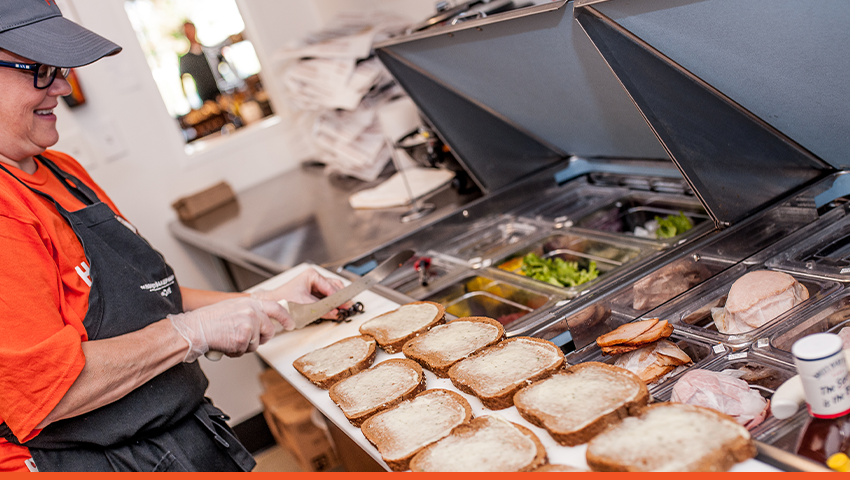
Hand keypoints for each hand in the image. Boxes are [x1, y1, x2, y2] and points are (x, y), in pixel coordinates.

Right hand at [168, 297, 286, 362]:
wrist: (195, 328)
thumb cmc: (210, 319)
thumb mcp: (233, 307)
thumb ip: (250, 311)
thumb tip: (262, 320)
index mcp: (250, 303)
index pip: (276, 308)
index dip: (285, 318)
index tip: (290, 324)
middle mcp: (252, 313)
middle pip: (269, 331)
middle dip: (261, 338)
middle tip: (247, 339)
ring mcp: (249, 326)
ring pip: (256, 344)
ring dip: (245, 346)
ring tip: (229, 338)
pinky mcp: (243, 339)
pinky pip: (245, 351)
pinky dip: (235, 352)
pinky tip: (225, 344)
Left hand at [252, 268, 349, 319]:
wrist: (273, 303)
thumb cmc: (284, 300)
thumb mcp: (305, 305)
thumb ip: (322, 309)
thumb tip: (336, 313)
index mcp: (312, 275)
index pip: (330, 287)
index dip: (339, 298)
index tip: (346, 305)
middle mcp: (315, 277)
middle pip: (334, 287)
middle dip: (340, 298)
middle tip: (347, 307)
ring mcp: (315, 284)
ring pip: (332, 291)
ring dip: (337, 300)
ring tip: (342, 309)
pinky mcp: (314, 291)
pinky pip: (327, 296)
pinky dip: (331, 302)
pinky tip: (335, 309)